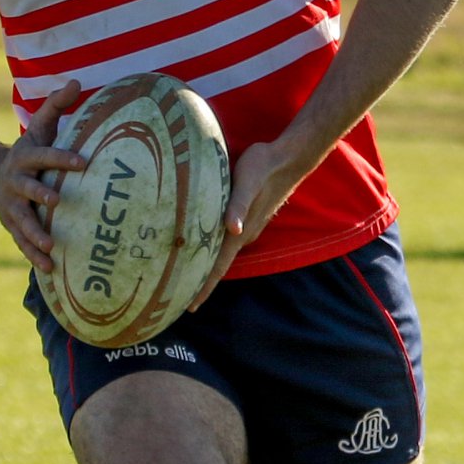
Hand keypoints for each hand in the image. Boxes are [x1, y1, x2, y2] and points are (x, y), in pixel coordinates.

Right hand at [0, 79, 85, 270]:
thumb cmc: (29, 151)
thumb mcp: (39, 127)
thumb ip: (57, 106)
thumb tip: (76, 81)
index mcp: (26, 158)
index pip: (45, 156)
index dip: (62, 158)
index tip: (83, 162)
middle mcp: (17, 183)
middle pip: (28, 189)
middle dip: (40, 195)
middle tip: (57, 202)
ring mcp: (12, 206)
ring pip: (22, 221)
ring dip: (35, 233)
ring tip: (51, 245)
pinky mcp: (12, 225)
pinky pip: (22, 242)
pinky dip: (34, 255)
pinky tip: (50, 269)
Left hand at [189, 141, 295, 309]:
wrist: (288, 158)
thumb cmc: (263, 166)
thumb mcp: (247, 182)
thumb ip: (239, 206)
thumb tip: (233, 230)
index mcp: (240, 232)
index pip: (219, 267)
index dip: (204, 287)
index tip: (190, 306)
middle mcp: (242, 234)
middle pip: (217, 265)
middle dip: (199, 283)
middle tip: (176, 298)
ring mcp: (245, 227)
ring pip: (220, 253)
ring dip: (204, 266)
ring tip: (183, 277)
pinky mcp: (245, 217)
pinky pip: (223, 239)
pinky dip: (209, 248)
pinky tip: (199, 246)